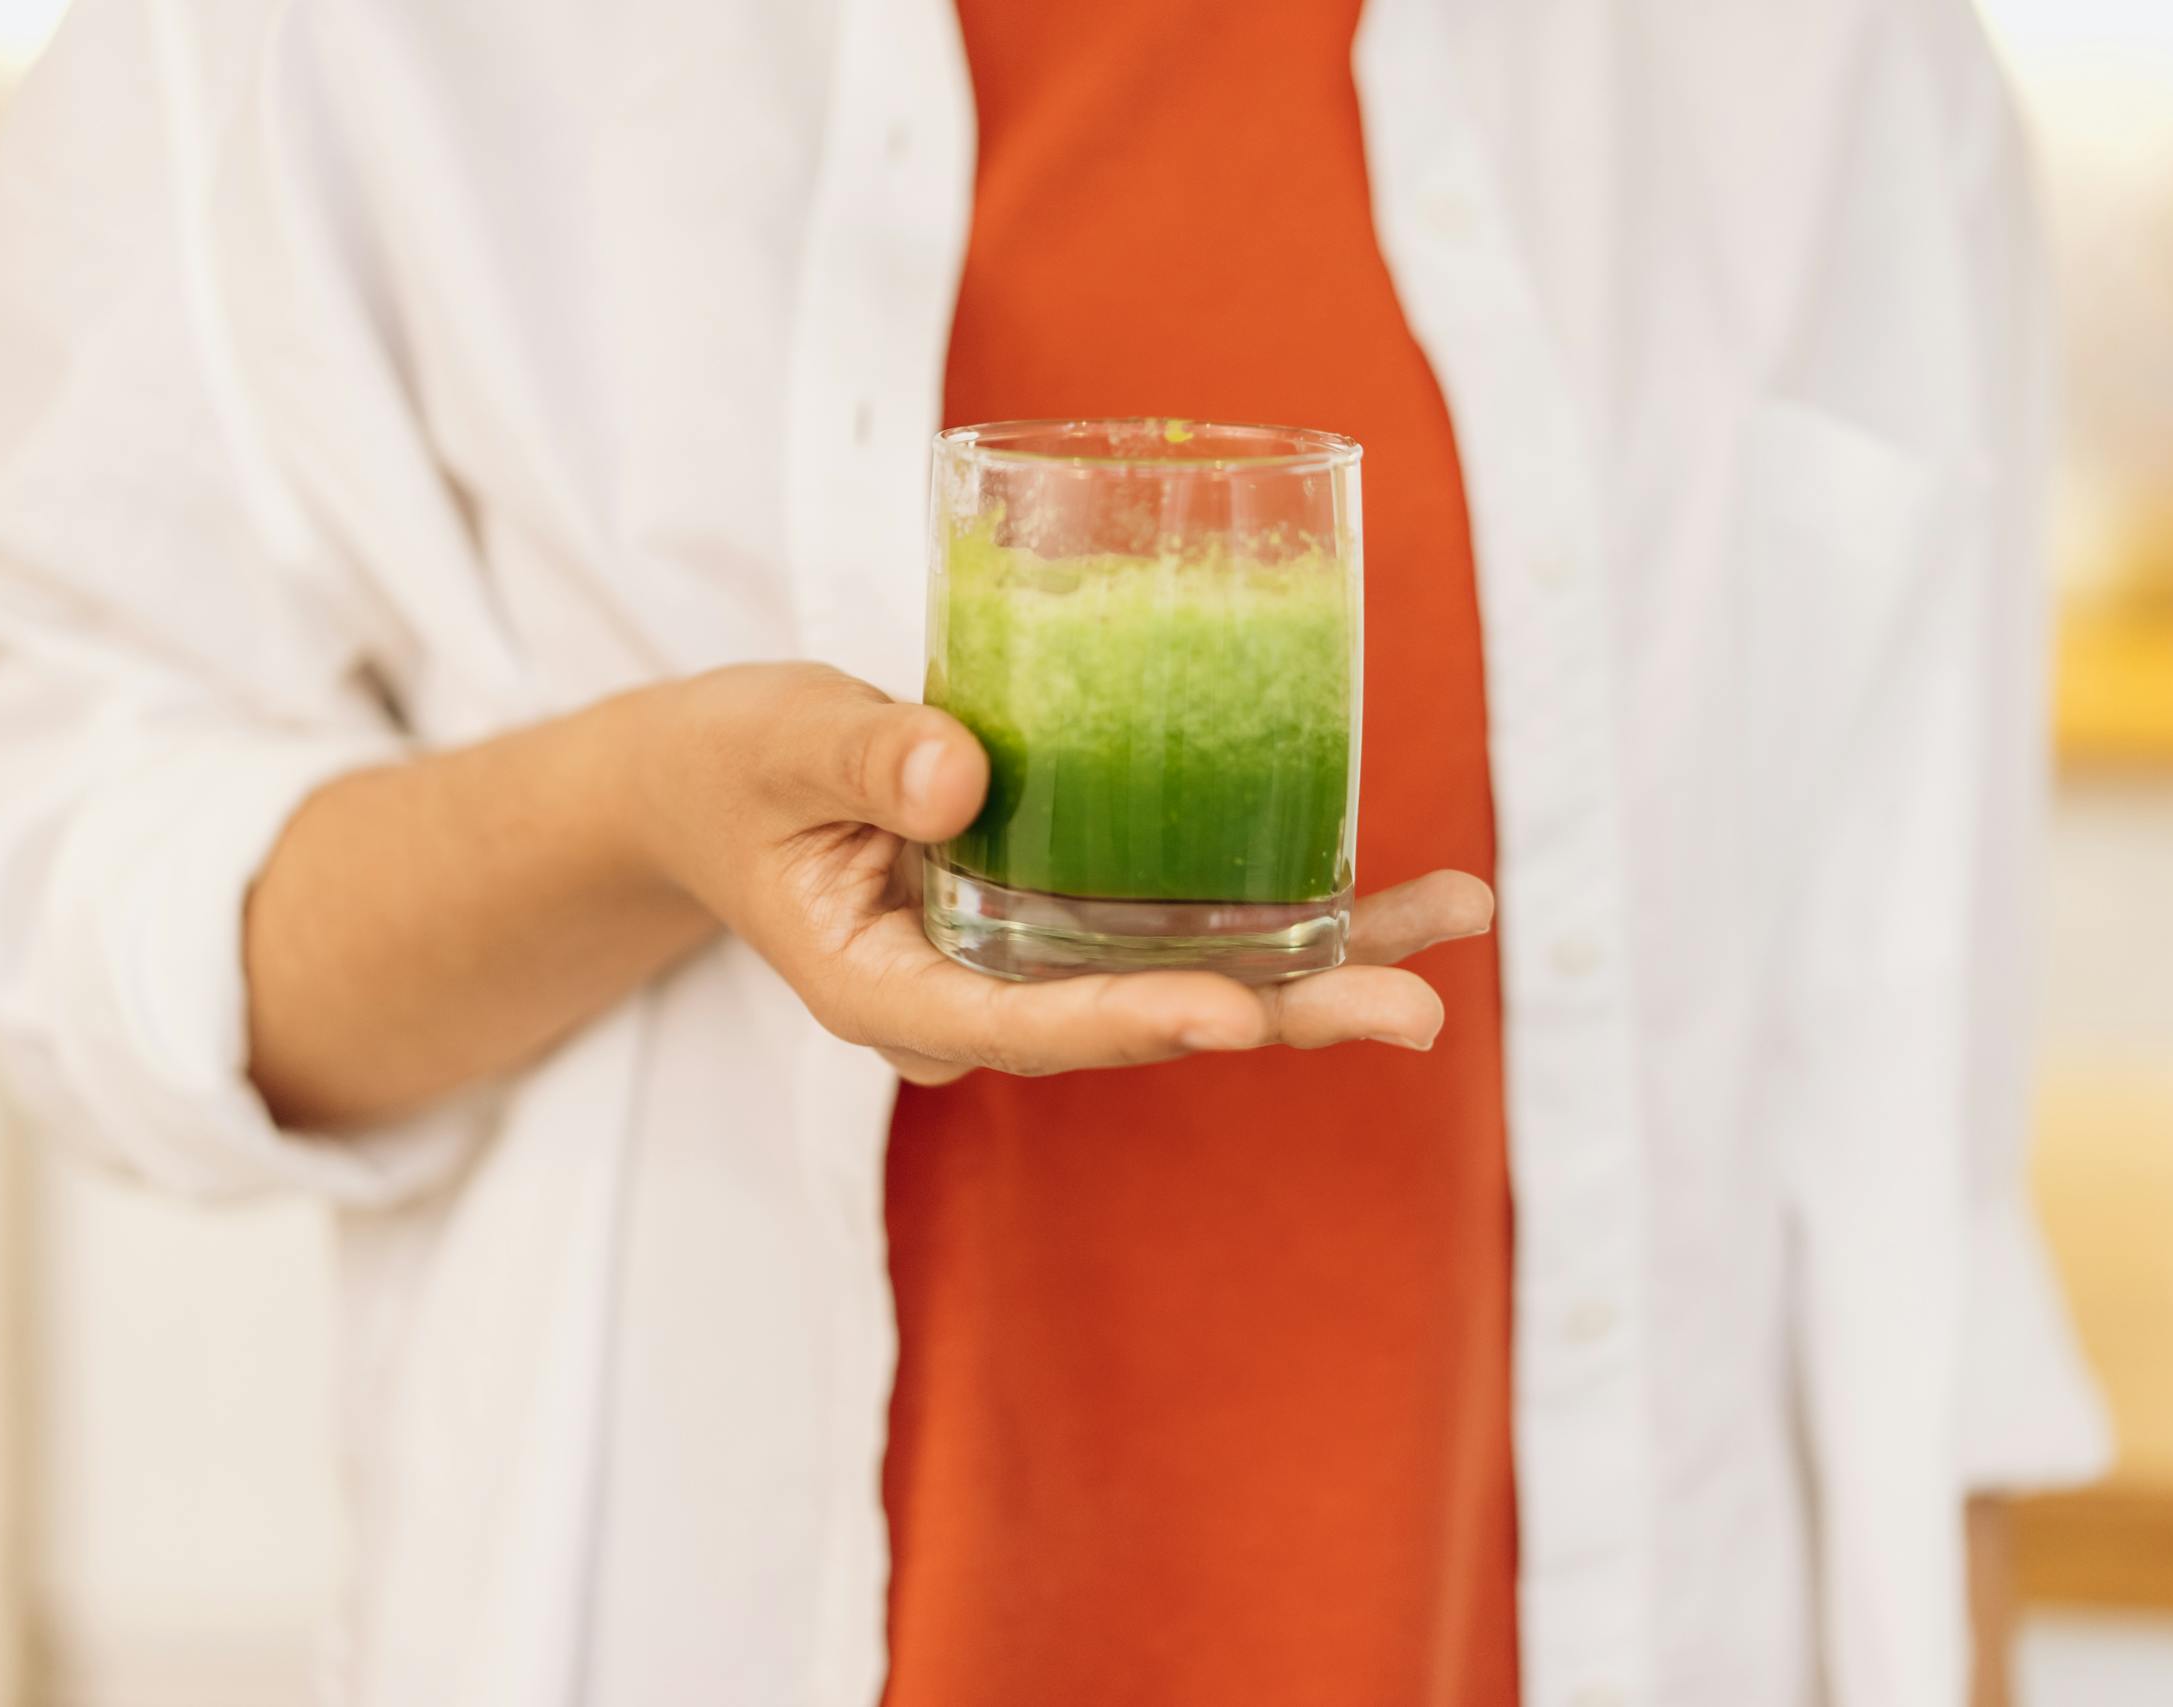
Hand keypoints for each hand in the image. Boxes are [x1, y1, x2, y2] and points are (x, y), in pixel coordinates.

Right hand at [634, 662, 1493, 1083]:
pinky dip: (1294, 905)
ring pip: (1194, 983)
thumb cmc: (735, 766)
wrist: (717, 781)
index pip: (1022, 1030)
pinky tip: (1403, 887)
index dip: (1129, 1023)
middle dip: (1282, 1017)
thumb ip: (856, 758)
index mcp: (892, 996)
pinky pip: (1191, 926)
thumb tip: (959, 775)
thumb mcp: (774, 746)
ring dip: (1326, 964)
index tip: (1230, 1015)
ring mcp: (1036, 967)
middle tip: (1413, 1011)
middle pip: (1144, 1026)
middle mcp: (982, 1003)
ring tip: (1455, 919)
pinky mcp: (1072, 918)